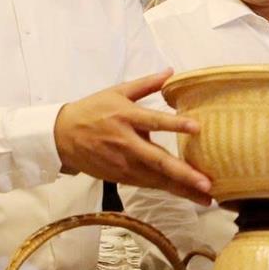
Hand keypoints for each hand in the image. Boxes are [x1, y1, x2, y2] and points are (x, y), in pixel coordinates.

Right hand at [53, 71, 209, 201]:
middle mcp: (126, 144)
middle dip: (183, 174)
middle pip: (158, 161)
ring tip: (206, 197)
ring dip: (182, 189)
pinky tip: (188, 195)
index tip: (197, 128)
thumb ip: (146, 83)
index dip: (175, 125)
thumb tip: (171, 71)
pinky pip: (149, 184)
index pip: (154, 121)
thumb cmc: (91, 110)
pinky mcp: (121, 177)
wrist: (61, 136)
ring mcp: (123, 164)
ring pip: (156, 179)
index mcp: (126, 117)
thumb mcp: (117, 92)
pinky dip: (169, 190)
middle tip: (207, 183)